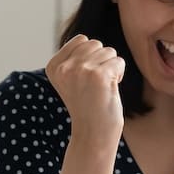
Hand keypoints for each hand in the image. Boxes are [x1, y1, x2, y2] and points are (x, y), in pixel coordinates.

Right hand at [45, 35, 125, 173]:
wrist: (93, 134)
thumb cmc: (88, 106)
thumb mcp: (71, 80)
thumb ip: (75, 59)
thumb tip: (88, 40)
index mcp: (53, 66)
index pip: (81, 40)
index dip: (91, 57)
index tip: (87, 79)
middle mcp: (64, 66)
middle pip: (96, 43)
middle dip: (102, 61)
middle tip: (96, 85)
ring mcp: (80, 70)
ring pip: (109, 51)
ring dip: (111, 68)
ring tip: (102, 88)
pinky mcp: (98, 75)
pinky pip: (119, 61)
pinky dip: (120, 75)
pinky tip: (110, 90)